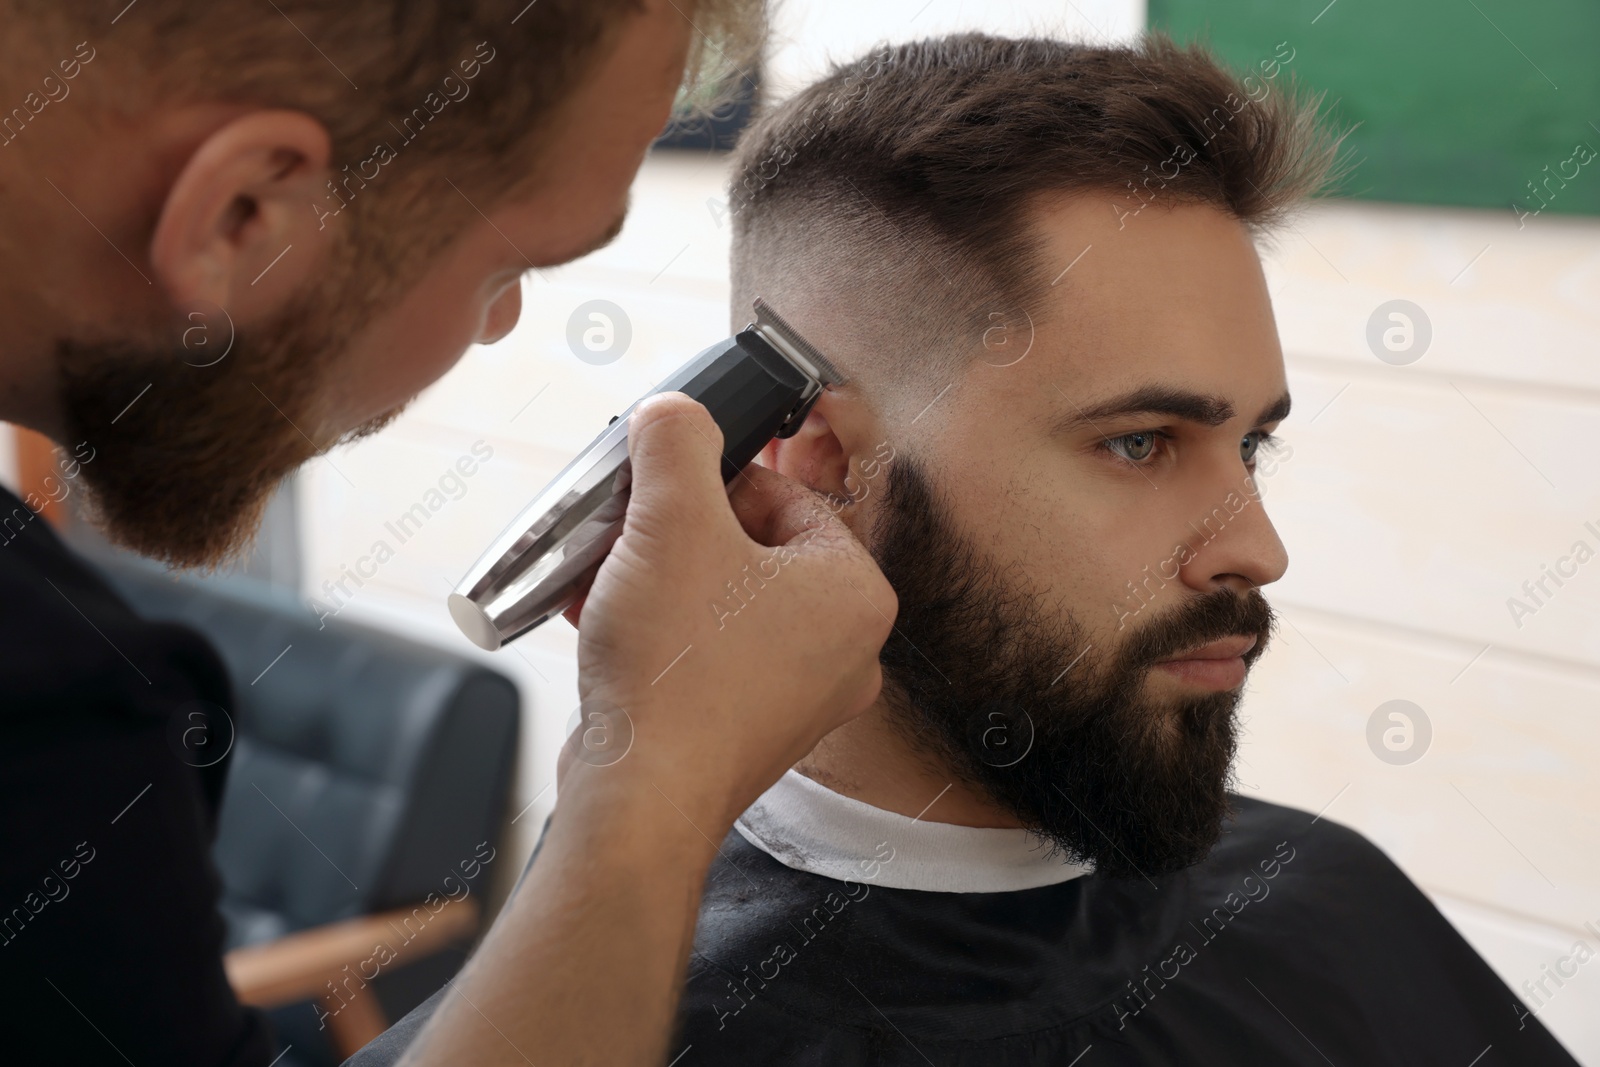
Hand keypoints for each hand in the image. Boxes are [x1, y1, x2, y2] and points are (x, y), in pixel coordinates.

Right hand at [557, 391, 894, 831]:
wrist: (640, 798)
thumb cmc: (676, 669)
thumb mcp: (671, 520)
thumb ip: (677, 442)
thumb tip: (675, 414)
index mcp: (858, 594)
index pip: (787, 497)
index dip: (714, 481)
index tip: (662, 485)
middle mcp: (846, 652)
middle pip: (751, 551)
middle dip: (676, 534)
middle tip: (627, 529)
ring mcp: (799, 701)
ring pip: (721, 605)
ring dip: (656, 579)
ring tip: (603, 574)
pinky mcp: (747, 734)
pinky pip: (705, 657)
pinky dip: (657, 632)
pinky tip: (600, 619)